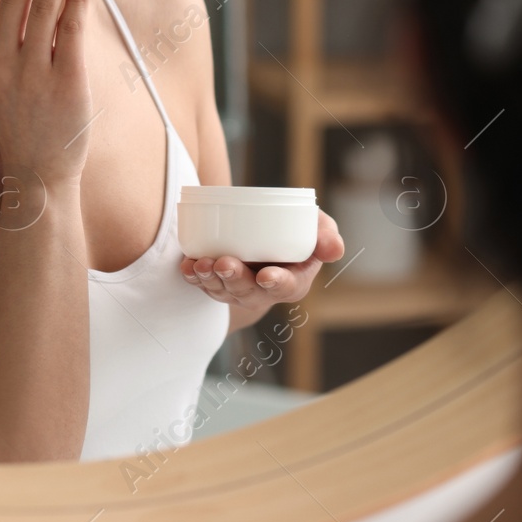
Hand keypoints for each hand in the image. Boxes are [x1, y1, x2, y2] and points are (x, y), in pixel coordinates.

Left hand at [180, 208, 344, 309]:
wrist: (265, 237)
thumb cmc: (295, 233)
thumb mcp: (316, 230)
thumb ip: (325, 236)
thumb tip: (334, 249)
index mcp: (293, 280)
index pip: (287, 287)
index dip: (278, 282)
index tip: (266, 275)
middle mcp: (263, 290)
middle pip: (248, 291)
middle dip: (235, 279)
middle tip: (225, 263)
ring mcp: (237, 289)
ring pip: (222, 290)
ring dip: (210, 278)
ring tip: (201, 264)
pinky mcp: (216, 282)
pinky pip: (203, 284)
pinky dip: (193, 276)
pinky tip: (187, 266)